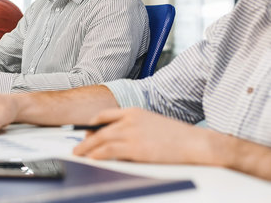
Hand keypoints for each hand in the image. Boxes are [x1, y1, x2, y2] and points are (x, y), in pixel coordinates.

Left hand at [73, 108, 213, 164]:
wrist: (194, 143)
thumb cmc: (176, 136)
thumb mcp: (151, 124)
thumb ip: (133, 127)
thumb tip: (118, 140)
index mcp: (133, 111)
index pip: (104, 115)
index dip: (91, 124)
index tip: (85, 132)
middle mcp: (129, 120)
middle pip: (98, 129)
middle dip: (84, 139)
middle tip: (77, 147)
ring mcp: (131, 133)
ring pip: (100, 140)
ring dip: (86, 148)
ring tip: (79, 154)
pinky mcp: (135, 148)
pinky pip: (109, 151)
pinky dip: (97, 155)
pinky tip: (92, 159)